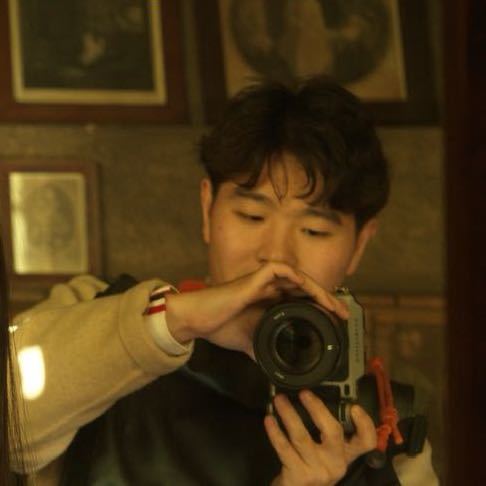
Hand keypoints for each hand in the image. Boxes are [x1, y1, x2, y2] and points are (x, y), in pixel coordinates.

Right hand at [164, 262, 348, 357]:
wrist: (198, 319)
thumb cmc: (221, 327)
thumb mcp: (250, 343)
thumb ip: (263, 351)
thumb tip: (275, 370)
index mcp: (270, 302)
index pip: (301, 301)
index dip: (320, 308)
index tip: (335, 322)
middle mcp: (270, 289)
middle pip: (306, 289)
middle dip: (327, 300)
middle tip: (343, 315)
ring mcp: (263, 281)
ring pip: (299, 279)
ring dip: (318, 291)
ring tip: (334, 306)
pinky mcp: (255, 278)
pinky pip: (281, 270)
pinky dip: (297, 277)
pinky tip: (309, 289)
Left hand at [266, 391, 376, 485]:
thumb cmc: (313, 466)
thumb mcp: (328, 452)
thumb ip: (329, 430)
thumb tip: (317, 395)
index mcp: (346, 454)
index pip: (366, 441)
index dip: (364, 423)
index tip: (354, 407)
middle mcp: (335, 463)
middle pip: (333, 431)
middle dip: (317, 408)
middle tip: (304, 393)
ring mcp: (317, 471)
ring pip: (301, 437)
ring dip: (288, 414)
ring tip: (279, 400)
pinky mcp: (298, 476)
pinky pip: (284, 449)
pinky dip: (275, 432)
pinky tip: (269, 419)